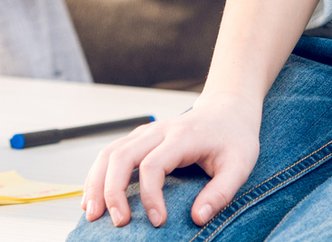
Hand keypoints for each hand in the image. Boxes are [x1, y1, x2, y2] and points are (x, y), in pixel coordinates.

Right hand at [81, 92, 260, 228]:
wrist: (227, 110)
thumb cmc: (234, 137)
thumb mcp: (240, 165)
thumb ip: (221, 192)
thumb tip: (198, 218)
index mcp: (182, 136)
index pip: (153, 164)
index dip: (150, 195)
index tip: (157, 221)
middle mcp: (158, 131)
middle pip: (121, 156)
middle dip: (112, 191)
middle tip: (117, 221)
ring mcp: (145, 132)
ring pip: (109, 152)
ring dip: (96, 182)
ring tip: (91, 212)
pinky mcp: (139, 138)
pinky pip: (110, 153)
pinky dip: (97, 174)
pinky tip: (93, 196)